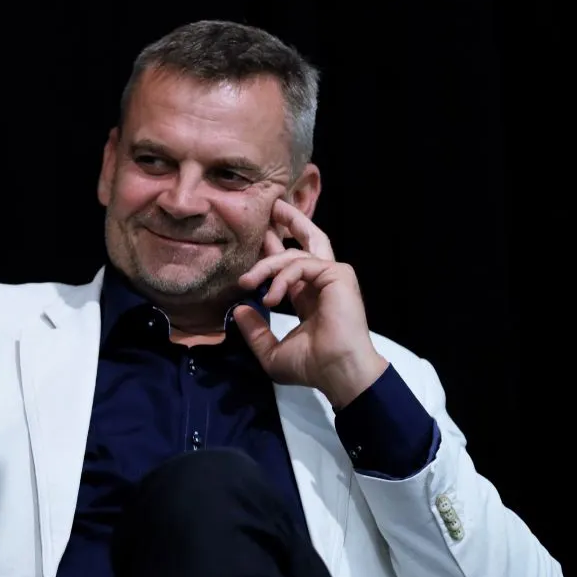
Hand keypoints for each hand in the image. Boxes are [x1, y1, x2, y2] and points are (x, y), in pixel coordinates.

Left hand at [235, 199, 388, 407]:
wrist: (338, 372)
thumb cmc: (312, 366)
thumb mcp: (271, 350)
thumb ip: (256, 330)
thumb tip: (238, 310)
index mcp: (310, 294)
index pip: (290, 263)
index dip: (272, 250)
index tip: (257, 240)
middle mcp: (322, 280)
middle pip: (308, 238)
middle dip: (290, 219)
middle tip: (272, 205)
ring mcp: (332, 275)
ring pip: (294, 253)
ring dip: (266, 265)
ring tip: (247, 282)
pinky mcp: (337, 274)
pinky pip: (301, 264)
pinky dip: (282, 278)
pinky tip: (271, 297)